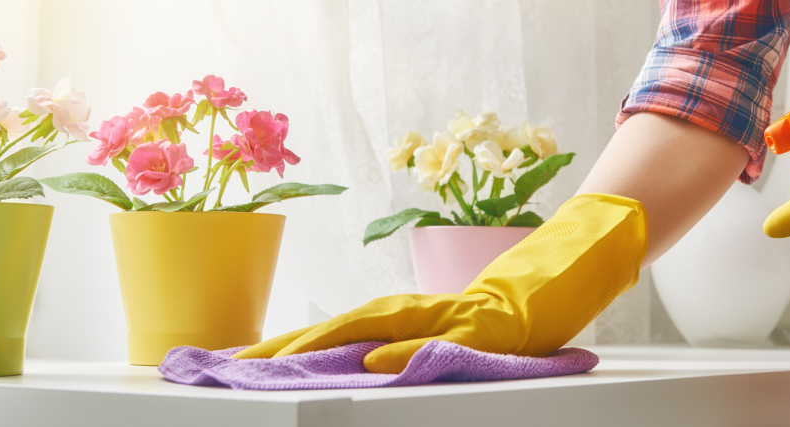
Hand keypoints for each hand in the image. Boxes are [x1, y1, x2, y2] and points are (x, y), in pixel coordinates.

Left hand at [234, 194, 648, 372]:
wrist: (550, 289)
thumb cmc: (490, 317)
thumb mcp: (436, 337)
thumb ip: (396, 346)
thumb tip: (350, 363)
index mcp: (399, 315)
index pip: (333, 328)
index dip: (287, 342)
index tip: (241, 360)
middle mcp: (412, 311)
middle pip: (340, 325)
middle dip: (288, 343)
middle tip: (239, 361)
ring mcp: (443, 316)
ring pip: (375, 327)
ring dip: (326, 341)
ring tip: (283, 356)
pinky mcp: (478, 326)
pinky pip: (434, 341)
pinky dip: (402, 349)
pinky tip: (373, 360)